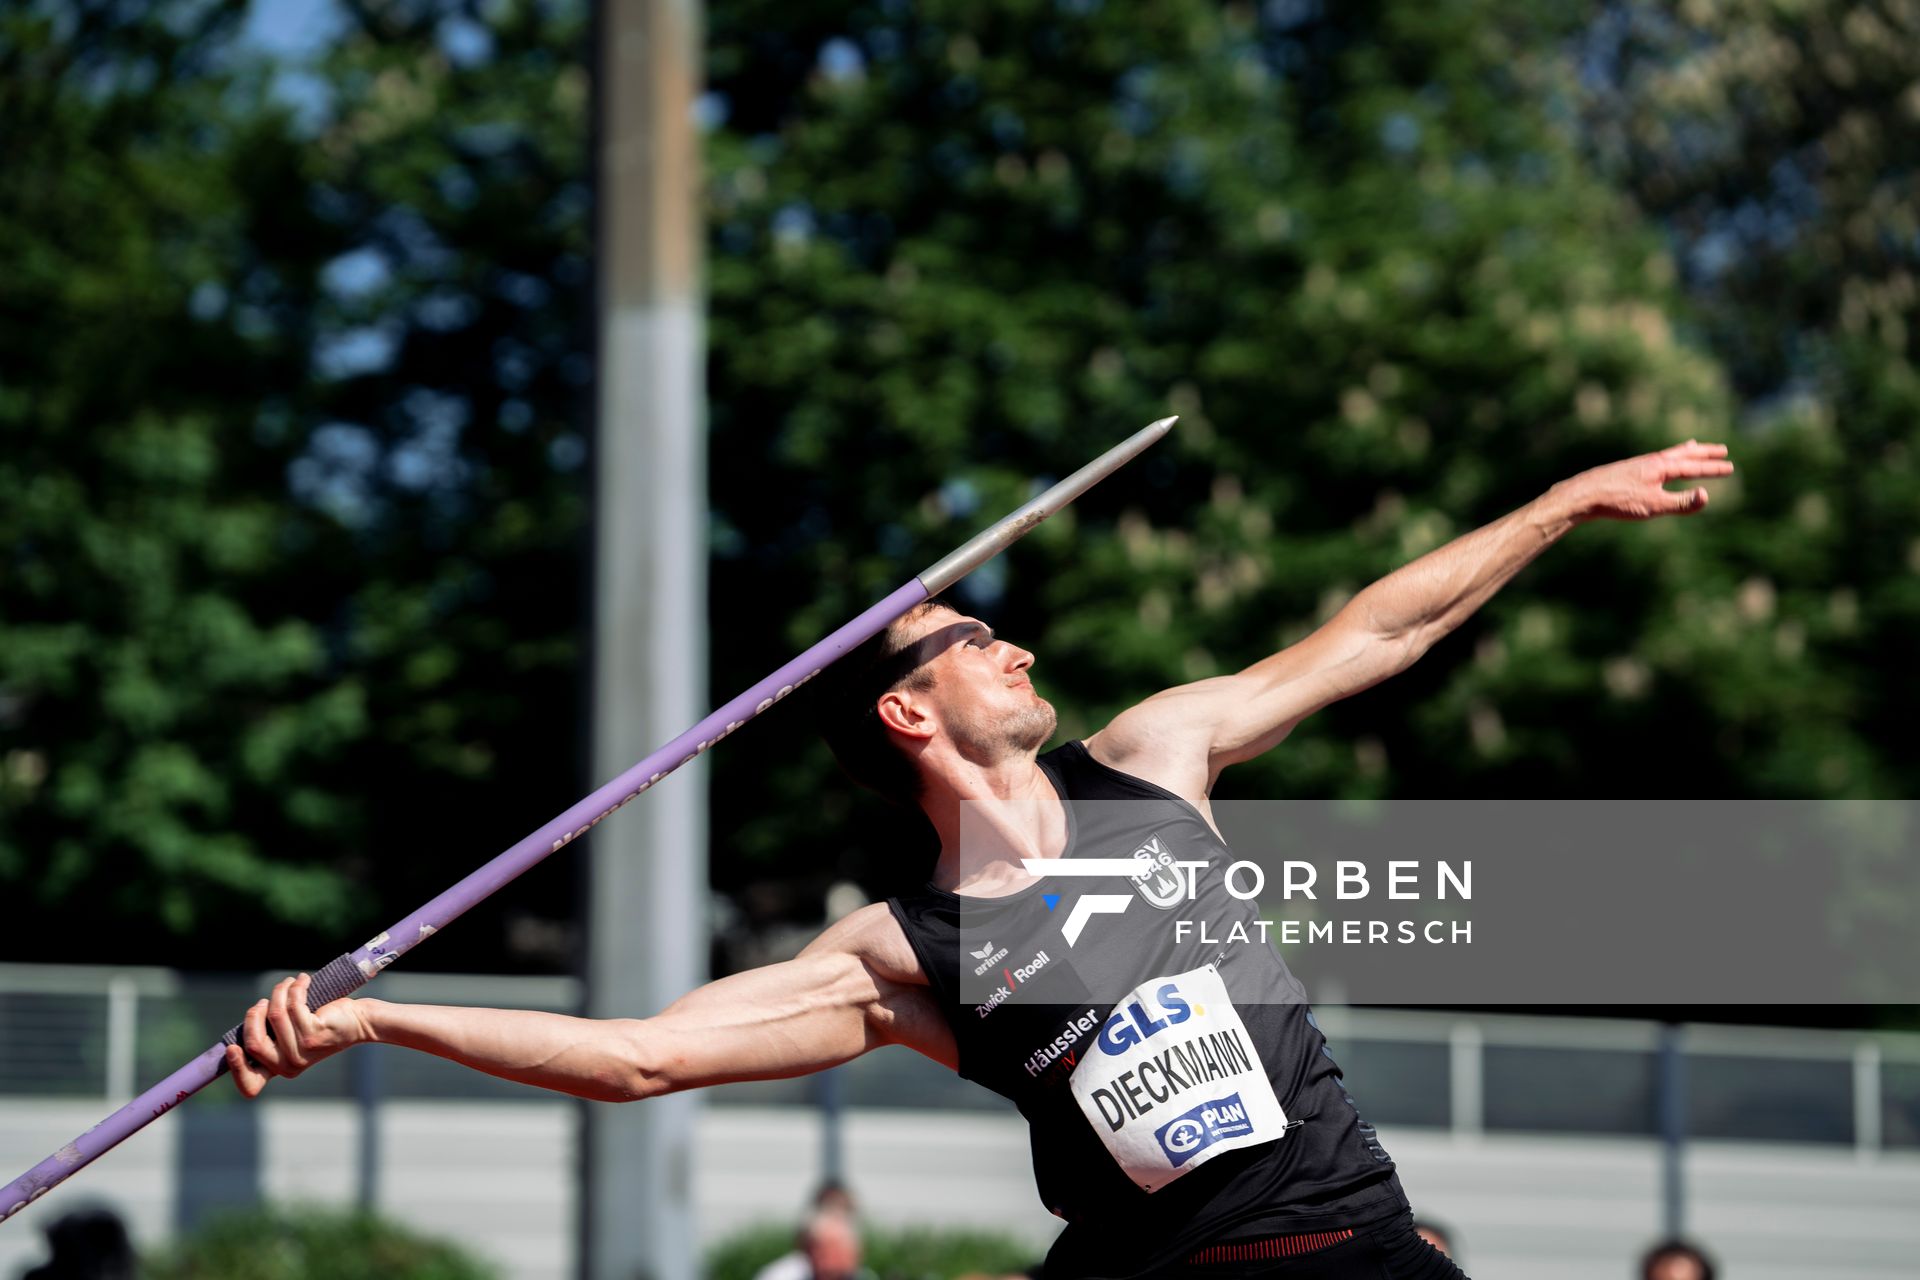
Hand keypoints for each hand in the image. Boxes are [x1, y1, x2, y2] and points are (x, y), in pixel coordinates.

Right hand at [226, 972, 374, 1098]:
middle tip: (265, 1001)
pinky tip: (303, 980)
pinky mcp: (313, 1033)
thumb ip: (272, 1036)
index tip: (232, 1048)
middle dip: (254, 1015)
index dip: (236, 1068)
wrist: (358, 1022)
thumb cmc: (321, 1025)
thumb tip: (249, 1021)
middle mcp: (289, 1066)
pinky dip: (296, 987)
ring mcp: (301, 1051)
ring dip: (279, 992)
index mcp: (280, 1070)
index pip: (252, 1085)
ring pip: (274, 1016)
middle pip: (253, 1042)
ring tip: (288, 983)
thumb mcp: (293, 1036)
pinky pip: (293, 1004)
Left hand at [1556, 440, 1733, 521]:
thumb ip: (1681, 502)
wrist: (1583, 495)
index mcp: (1661, 467)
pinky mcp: (1626, 471)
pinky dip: (1664, 459)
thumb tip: (1707, 495)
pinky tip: (1657, 465)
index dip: (1713, 469)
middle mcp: (1651, 461)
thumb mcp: (1653, 505)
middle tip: (1722, 449)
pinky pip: (1653, 461)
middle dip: (1703, 453)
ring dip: (1684, 452)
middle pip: (1683, 454)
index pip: (1693, 467)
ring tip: (1693, 446)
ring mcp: (1638, 465)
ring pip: (1667, 455)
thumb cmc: (1618, 500)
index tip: (1731, 467)